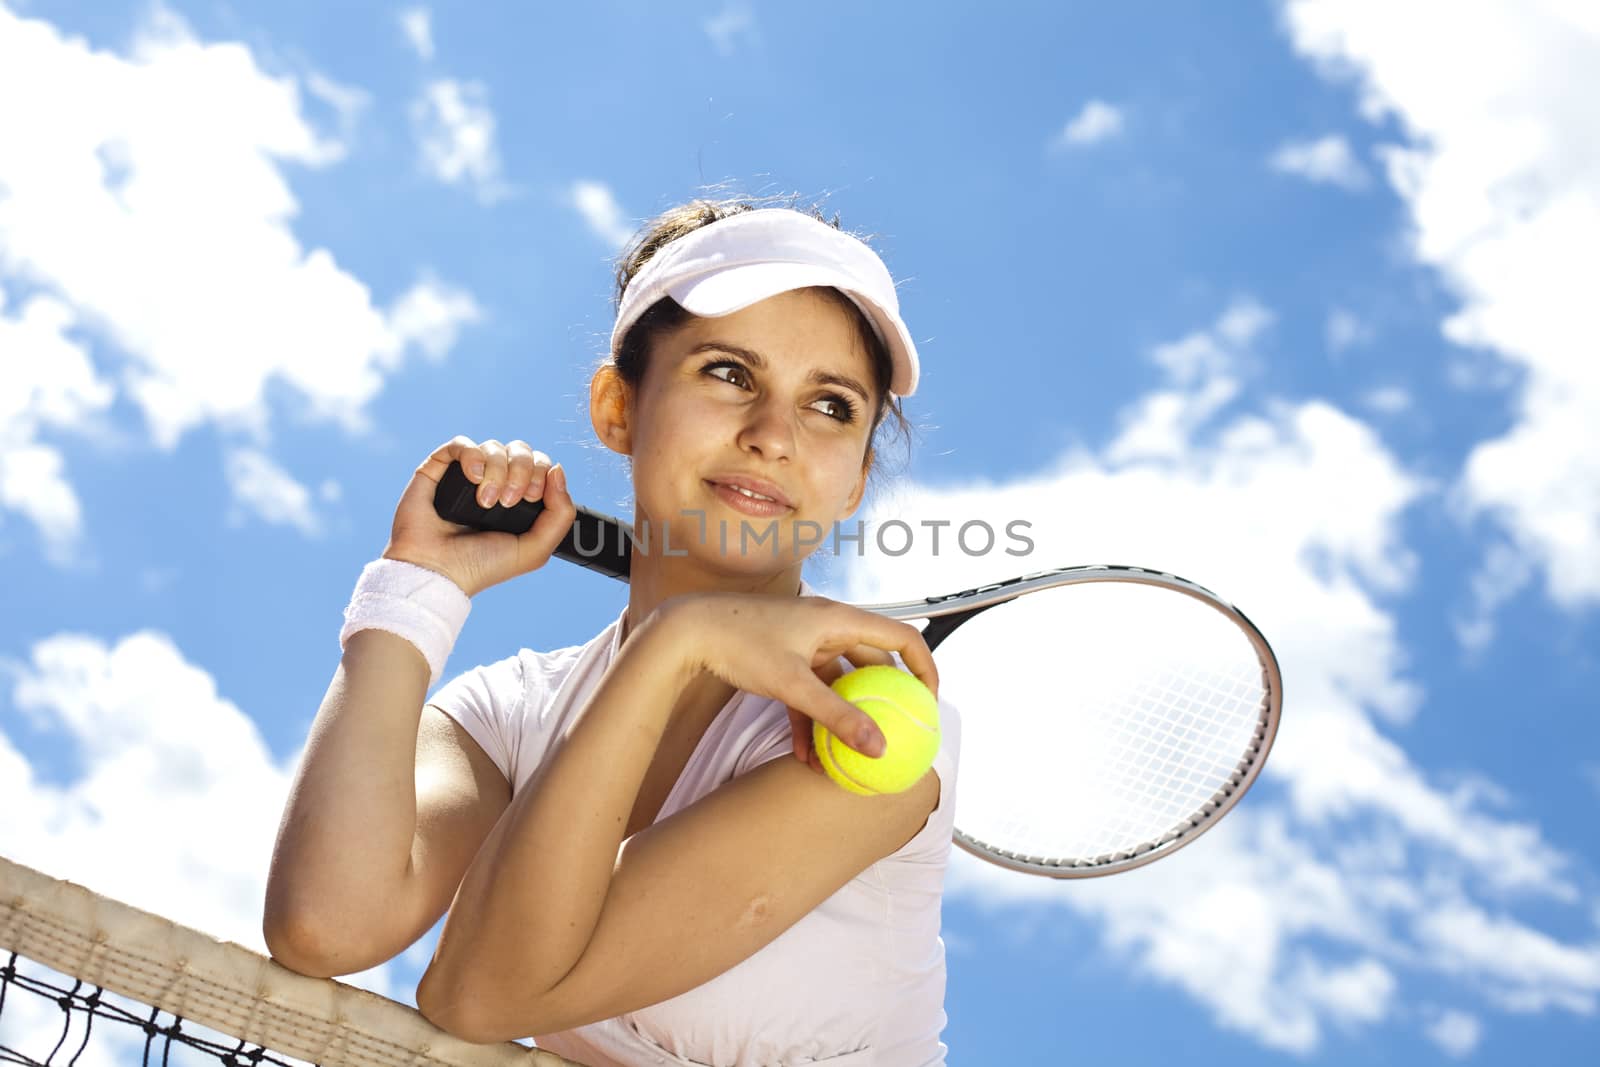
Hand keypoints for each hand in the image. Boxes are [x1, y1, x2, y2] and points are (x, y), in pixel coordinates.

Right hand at [382, 436, 576, 596]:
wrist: (438, 572)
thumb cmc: (482, 566)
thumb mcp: (535, 550)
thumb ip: (561, 514)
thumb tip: (558, 470)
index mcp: (518, 499)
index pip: (540, 465)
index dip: (540, 473)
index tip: (531, 498)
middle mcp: (494, 483)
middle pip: (521, 451)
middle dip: (522, 470)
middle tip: (509, 500)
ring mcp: (466, 475)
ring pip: (494, 447)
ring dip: (497, 470)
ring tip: (485, 501)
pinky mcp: (439, 470)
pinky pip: (462, 444)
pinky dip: (472, 455)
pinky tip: (473, 477)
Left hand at [666, 594, 938, 759]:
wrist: (687, 631)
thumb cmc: (739, 643)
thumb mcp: (792, 684)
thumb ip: (836, 716)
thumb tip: (877, 746)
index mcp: (839, 619)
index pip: (902, 636)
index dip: (924, 667)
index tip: (930, 703)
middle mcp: (827, 626)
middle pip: (873, 662)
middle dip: (885, 698)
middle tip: (898, 731)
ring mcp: (805, 643)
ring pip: (839, 683)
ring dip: (842, 719)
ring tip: (848, 757)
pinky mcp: (784, 660)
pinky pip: (809, 692)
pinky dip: (811, 721)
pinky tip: (805, 757)